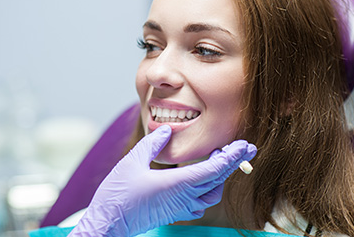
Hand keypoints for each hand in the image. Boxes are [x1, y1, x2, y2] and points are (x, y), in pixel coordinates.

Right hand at [68, 125, 256, 236]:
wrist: (108, 224)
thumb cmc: (118, 194)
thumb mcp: (132, 161)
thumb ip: (152, 143)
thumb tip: (166, 130)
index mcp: (177, 183)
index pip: (214, 170)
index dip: (231, 157)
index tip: (244, 146)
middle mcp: (183, 197)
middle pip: (218, 180)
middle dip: (234, 163)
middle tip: (245, 148)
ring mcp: (180, 208)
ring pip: (212, 194)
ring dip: (221, 176)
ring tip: (221, 160)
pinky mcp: (175, 213)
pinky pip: (201, 203)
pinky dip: (209, 190)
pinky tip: (203, 181)